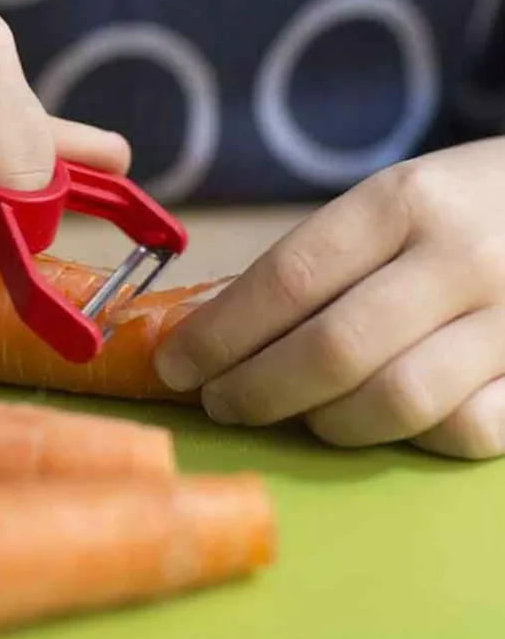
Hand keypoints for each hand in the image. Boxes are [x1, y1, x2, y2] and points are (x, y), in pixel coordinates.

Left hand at [155, 139, 504, 459]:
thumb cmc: (459, 207)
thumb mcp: (389, 202)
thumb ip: (318, 260)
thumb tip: (217, 328)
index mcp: (401, 202)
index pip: (288, 279)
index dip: (220, 333)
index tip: (175, 364)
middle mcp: (460, 258)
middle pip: (332, 350)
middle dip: (255, 389)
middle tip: (218, 402)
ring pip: (396, 401)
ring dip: (325, 422)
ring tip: (295, 414)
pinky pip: (464, 431)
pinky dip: (410, 436)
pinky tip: (381, 418)